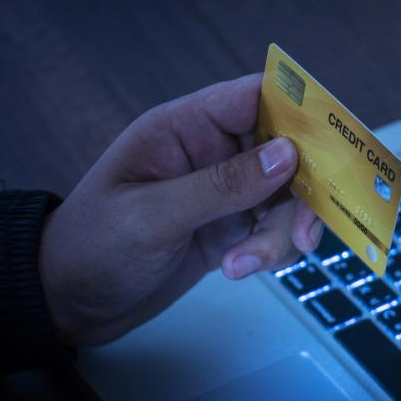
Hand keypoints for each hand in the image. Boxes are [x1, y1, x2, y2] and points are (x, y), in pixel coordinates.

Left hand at [39, 74, 321, 345]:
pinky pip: (274, 231)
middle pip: (287, 152)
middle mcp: (211, 153)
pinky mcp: (230, 229)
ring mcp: (223, 193)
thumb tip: (287, 156)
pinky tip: (240, 270)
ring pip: (287, 198)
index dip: (300, 111)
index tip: (333, 142)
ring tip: (247, 264)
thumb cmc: (90, 247)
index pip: (255, 97)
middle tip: (306, 231)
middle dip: (303, 191)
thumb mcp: (153, 216)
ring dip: (283, 233)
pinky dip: (270, 252)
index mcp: (185, 128)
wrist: (67, 304)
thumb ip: (221, 185)